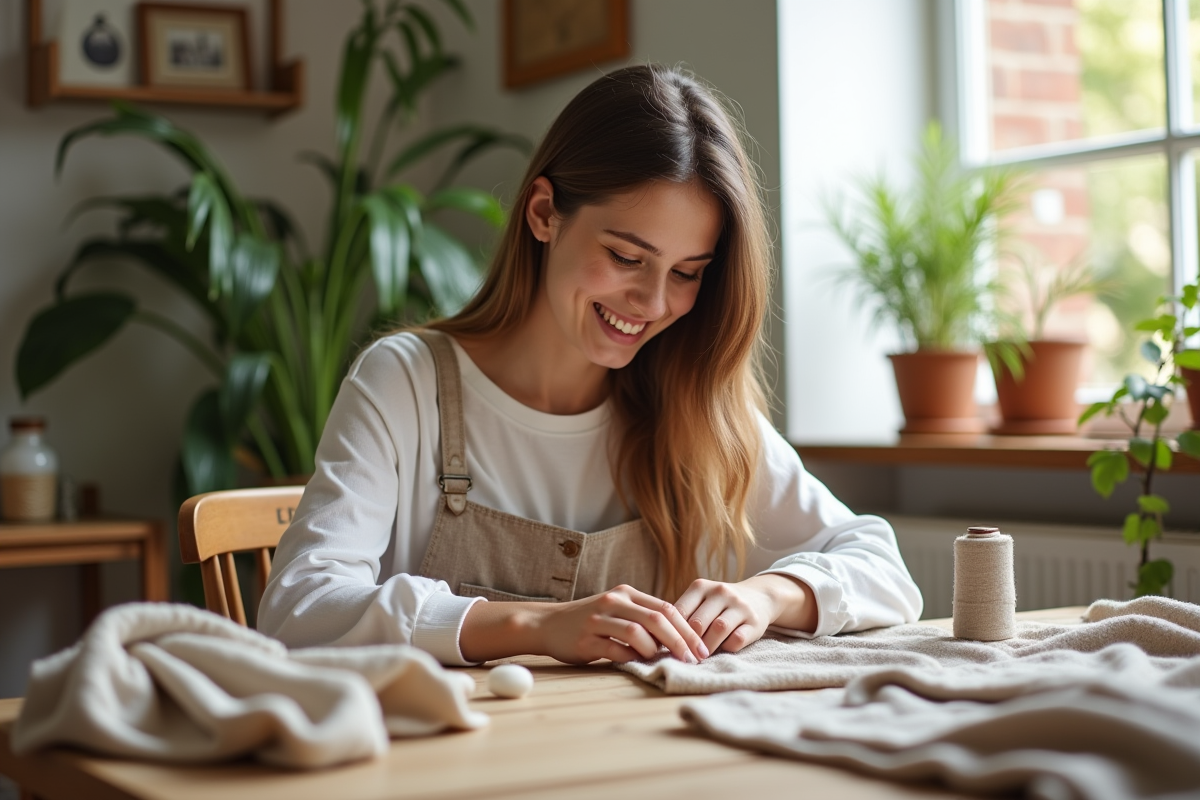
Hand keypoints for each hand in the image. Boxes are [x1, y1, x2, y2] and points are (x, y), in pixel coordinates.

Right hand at [533, 584, 708, 664]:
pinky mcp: (585, 639)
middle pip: (656, 619)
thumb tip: (679, 638)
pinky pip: (615, 649)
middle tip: (693, 660)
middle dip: (679, 641)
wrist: (548, 624)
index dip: (687, 629)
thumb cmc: (590, 621)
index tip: (701, 649)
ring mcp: (598, 619)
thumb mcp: (618, 610)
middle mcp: (614, 601)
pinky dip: (630, 658)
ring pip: (637, 632)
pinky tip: (637, 663)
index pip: (666, 608)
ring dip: (655, 650)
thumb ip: (644, 618)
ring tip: (662, 661)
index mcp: (626, 593)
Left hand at [673, 574, 815, 654]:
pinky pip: (737, 640)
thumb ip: (683, 614)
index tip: (665, 647)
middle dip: (689, 643)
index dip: (671, 632)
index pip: (679, 612)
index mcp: (701, 586)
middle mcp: (721, 592)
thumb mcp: (700, 600)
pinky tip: (722, 650)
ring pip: (718, 630)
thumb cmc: (719, 604)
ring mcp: (740, 606)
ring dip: (707, 648)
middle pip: (698, 623)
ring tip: (700, 657)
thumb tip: (658, 638)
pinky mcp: (755, 622)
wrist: (759, 596)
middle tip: (683, 657)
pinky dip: (727, 648)